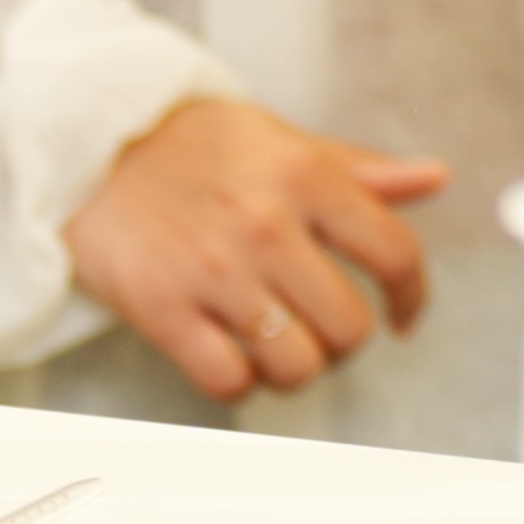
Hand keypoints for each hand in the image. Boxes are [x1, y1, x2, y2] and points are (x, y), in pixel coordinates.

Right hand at [63, 95, 443, 403]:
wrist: (88, 144)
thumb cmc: (192, 144)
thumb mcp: (281, 139)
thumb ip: (360, 169)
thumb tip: (434, 179)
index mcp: (305, 177)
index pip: (395, 254)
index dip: (411, 297)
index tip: (401, 315)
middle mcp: (266, 225)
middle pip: (350, 328)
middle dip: (344, 341)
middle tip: (322, 330)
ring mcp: (214, 271)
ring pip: (297, 365)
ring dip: (295, 369)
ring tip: (277, 347)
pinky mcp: (162, 309)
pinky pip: (228, 382)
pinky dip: (239, 384)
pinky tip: (232, 356)